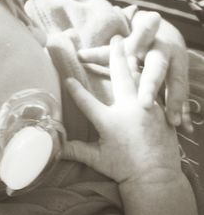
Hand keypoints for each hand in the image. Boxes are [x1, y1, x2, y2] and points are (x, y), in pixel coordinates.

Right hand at [63, 36, 180, 182]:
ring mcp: (147, 108)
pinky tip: (148, 73)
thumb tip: (54, 150)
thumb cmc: (124, 168)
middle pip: (120, 77)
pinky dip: (148, 79)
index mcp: (110, 121)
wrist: (156, 176)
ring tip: (132, 48)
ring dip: (134, 62)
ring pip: (140, 79)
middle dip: (115, 56)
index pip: (87, 101)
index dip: (75, 89)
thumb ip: (75, 150)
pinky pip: (153, 90)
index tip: (68, 77)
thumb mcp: (97, 159)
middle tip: (116, 38)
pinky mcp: (160, 112)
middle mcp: (128, 109)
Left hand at [78, 10, 191, 131]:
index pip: (140, 43)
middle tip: (144, 104)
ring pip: (176, 85)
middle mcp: (164, 53)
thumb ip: (101, 53)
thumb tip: (78, 56)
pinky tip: (185, 129)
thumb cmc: (137, 43)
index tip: (128, 58)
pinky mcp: (183, 80)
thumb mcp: (122, 46)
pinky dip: (184, 112)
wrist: (165, 35)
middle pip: (157, 68)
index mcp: (147, 41)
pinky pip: (186, 97)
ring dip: (174, 103)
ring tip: (172, 122)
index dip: (132, 54)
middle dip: (151, 85)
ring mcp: (177, 67)